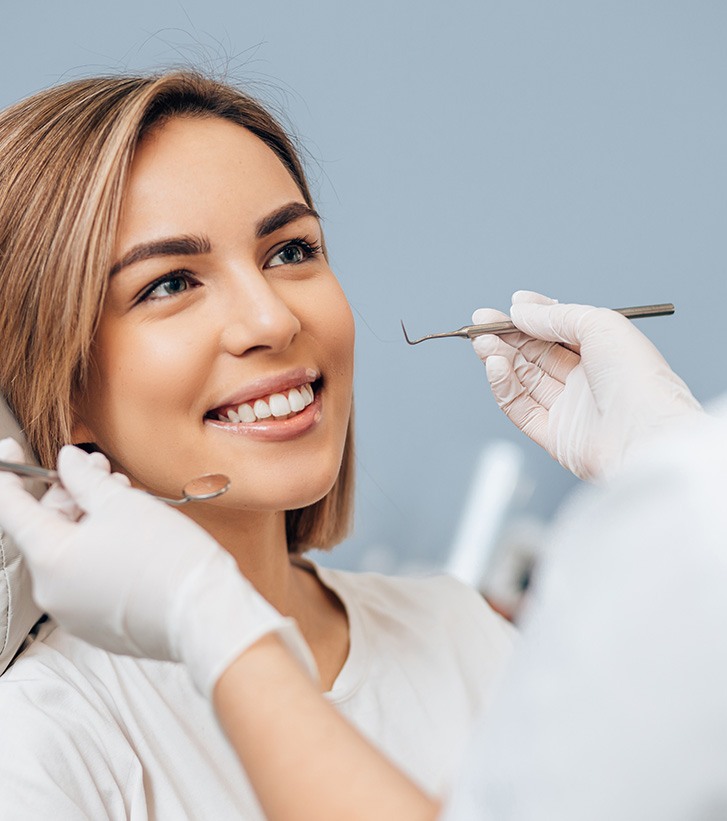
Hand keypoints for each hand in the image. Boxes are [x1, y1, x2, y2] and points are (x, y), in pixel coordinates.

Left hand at [0, 438, 314, 695]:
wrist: (205, 614)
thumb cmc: (168, 558)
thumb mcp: (123, 503)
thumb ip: (85, 478)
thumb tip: (69, 461)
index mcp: (49, 558)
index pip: (10, 507)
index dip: (11, 473)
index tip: (12, 450)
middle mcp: (51, 591)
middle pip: (45, 529)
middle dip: (69, 495)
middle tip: (100, 472)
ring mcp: (73, 613)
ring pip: (68, 553)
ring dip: (88, 521)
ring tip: (125, 500)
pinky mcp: (97, 625)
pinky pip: (86, 579)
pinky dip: (99, 552)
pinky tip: (131, 535)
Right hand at [471, 291, 701, 479]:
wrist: (647, 435)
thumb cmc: (639, 380)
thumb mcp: (600, 325)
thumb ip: (556, 316)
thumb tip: (520, 310)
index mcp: (603, 353)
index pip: (558, 332)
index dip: (532, 318)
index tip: (508, 307)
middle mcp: (586, 380)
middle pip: (536, 354)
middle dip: (507, 336)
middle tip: (481, 323)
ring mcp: (569, 408)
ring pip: (523, 379)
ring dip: (500, 358)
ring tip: (482, 342)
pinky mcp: (553, 435)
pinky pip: (519, 407)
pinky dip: (503, 386)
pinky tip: (495, 366)